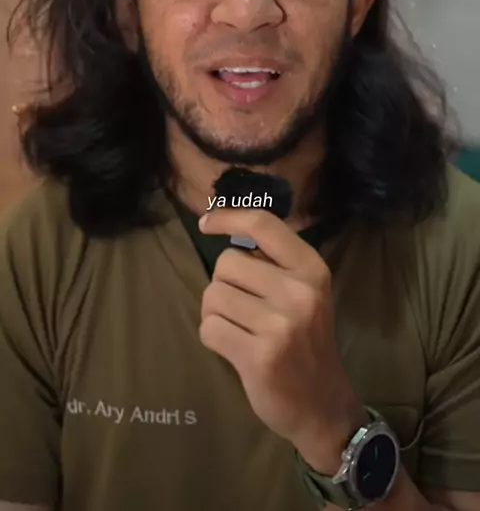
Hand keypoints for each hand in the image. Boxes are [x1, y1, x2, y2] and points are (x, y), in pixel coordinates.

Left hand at [198, 208, 365, 472]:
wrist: (321, 404)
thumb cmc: (306, 341)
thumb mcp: (306, 292)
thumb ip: (273, 262)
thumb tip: (223, 224)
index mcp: (312, 269)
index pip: (263, 224)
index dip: (228, 217)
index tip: (207, 222)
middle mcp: (299, 292)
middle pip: (226, 262)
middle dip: (224, 283)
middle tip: (245, 308)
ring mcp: (280, 325)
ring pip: (213, 295)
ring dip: (216, 312)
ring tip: (240, 329)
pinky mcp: (258, 356)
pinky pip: (209, 328)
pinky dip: (213, 337)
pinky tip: (235, 348)